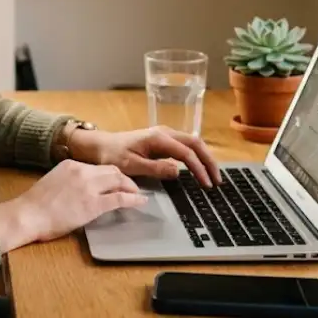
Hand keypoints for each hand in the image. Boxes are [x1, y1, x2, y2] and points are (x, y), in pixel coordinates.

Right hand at [0, 160, 146, 251]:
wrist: (28, 214)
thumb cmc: (35, 205)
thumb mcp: (54, 182)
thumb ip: (69, 181)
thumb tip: (81, 190)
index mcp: (71, 165)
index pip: (98, 166)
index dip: (111, 174)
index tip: (116, 180)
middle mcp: (82, 171)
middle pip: (112, 170)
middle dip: (125, 179)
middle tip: (131, 188)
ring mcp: (89, 187)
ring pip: (118, 180)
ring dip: (131, 187)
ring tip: (137, 194)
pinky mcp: (94, 204)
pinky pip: (120, 198)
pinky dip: (133, 199)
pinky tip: (140, 202)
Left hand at [71, 126, 221, 187]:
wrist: (99, 145)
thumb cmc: (112, 155)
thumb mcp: (131, 165)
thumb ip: (155, 168)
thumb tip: (178, 171)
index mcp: (158, 138)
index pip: (186, 153)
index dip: (199, 169)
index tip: (206, 184)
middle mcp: (164, 133)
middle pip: (195, 143)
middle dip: (209, 161)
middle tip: (217, 181)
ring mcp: (164, 135)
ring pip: (192, 143)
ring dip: (204, 158)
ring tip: (213, 176)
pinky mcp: (162, 141)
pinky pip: (185, 146)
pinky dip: (196, 156)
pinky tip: (200, 168)